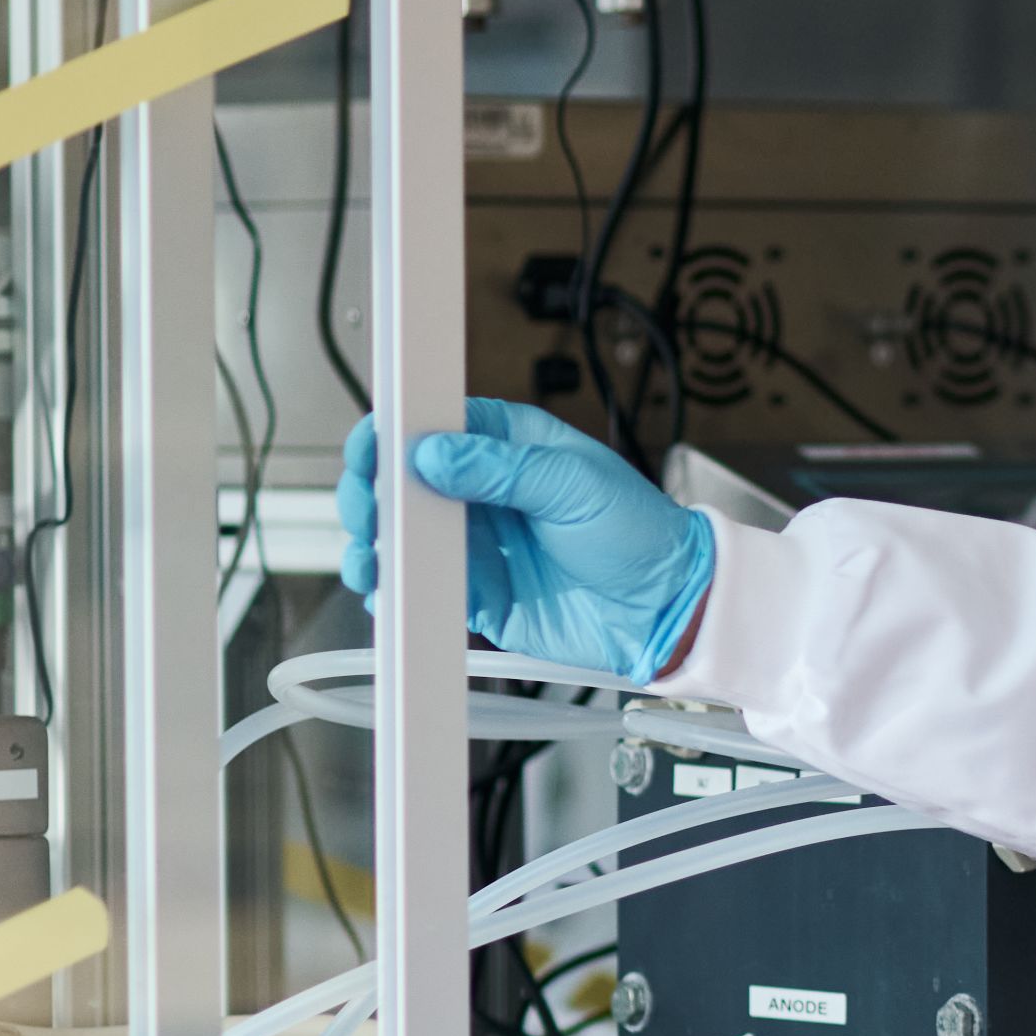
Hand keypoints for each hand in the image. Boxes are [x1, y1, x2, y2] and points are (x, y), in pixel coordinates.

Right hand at [338, 399, 716, 681]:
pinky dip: (397, 594)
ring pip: (402, 539)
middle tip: (367, 513)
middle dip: (371, 495)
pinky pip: (422, 591)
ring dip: (374, 546)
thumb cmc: (641, 533)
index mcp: (508, 446)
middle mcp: (484, 492)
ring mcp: (477, 544)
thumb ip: (503, 469)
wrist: (668, 608)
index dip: (390, 436)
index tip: (368, 451)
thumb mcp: (576, 486)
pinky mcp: (478, 594)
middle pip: (402, 484)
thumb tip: (432, 454)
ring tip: (368, 559)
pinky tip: (386, 594)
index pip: (430, 427)